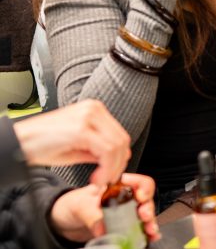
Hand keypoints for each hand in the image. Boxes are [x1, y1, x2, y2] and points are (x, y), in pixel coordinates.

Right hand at [13, 100, 130, 184]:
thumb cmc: (43, 144)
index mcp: (95, 109)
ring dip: (112, 169)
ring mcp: (88, 116)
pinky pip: (106, 150)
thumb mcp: (78, 146)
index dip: (120, 158)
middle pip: (122, 140)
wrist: (19, 142)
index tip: (112, 174)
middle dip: (118, 165)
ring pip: (116, 146)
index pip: (120, 135)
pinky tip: (96, 178)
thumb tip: (118, 159)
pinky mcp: (82, 128)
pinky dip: (106, 168)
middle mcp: (94, 109)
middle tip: (107, 181)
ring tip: (99, 181)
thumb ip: (99, 149)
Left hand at [49, 173, 159, 243]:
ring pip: (146, 216)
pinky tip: (151, 237)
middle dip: (148, 207)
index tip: (140, 195)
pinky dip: (147, 234)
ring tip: (150, 230)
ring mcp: (128, 215)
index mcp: (119, 187)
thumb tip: (103, 228)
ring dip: (150, 223)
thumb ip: (93, 215)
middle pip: (146, 200)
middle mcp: (127, 200)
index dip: (142, 187)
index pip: (138, 182)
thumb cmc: (75, 204)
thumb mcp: (81, 205)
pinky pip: (140, 230)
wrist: (66, 219)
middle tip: (144, 215)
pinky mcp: (125, 229)